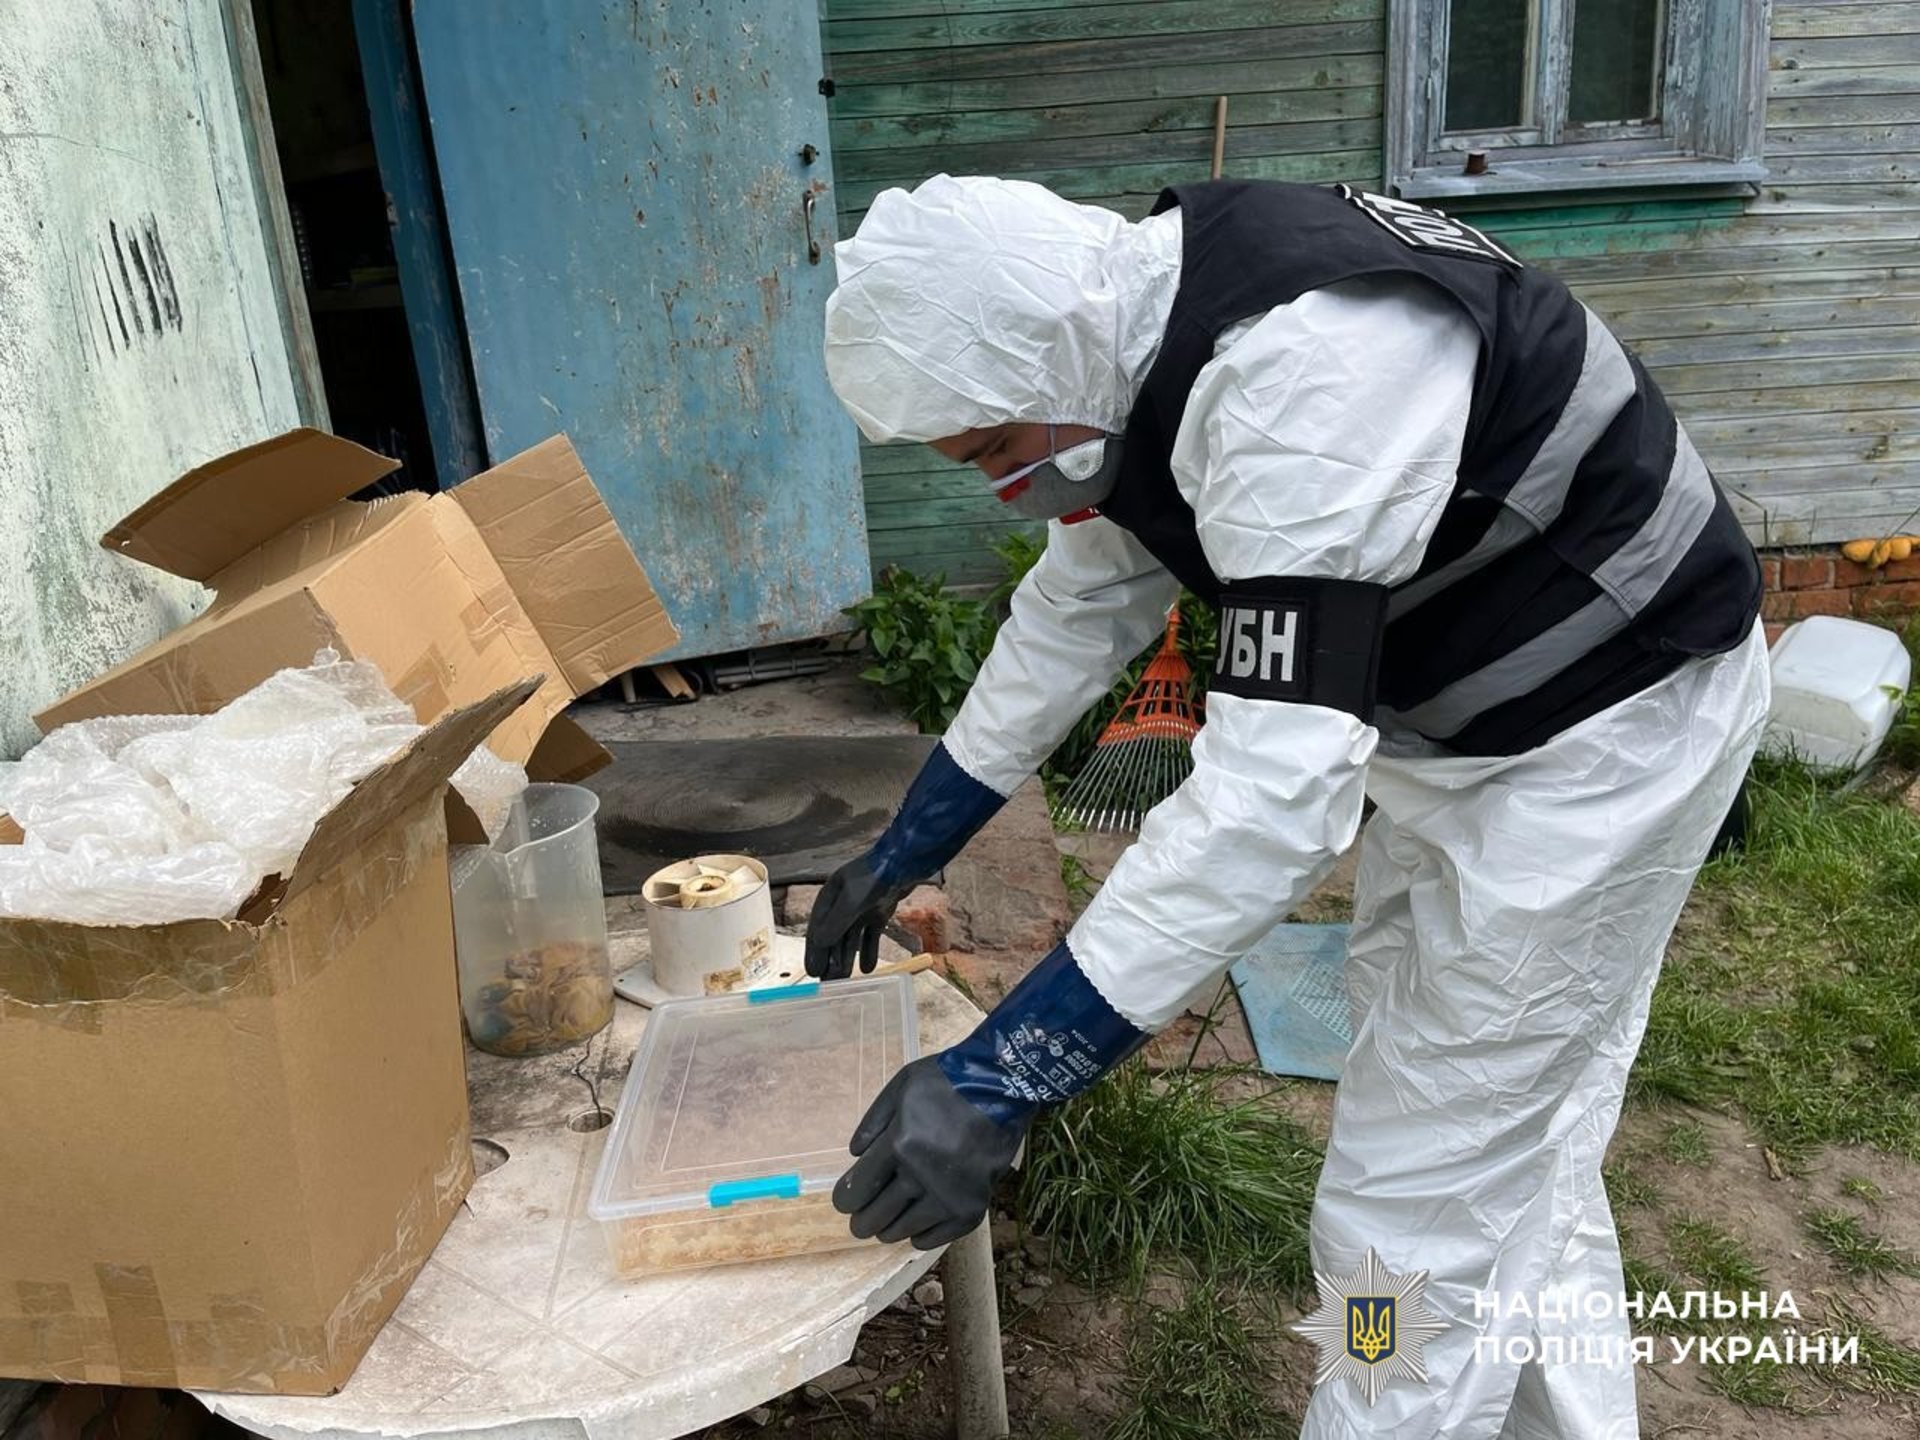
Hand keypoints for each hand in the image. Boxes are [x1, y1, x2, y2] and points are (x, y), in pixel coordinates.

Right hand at [804, 854, 911, 978]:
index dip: (814, 951)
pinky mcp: (878, 912)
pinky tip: (867, 969)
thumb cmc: (874, 877)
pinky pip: (870, 937)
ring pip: (850, 938)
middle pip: (833, 937)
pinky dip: (868, 951)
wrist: (904, 863)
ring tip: (845, 980)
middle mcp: (842, 904)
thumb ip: (836, 923)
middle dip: (830, 959)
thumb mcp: (851, 901)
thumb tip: (819, 944)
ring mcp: (861, 909)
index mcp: (829, 898)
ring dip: (847, 958)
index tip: (813, 972)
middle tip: (828, 983)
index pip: (817, 929)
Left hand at [833, 1055, 1026, 1248]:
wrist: (1001, 1087)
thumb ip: (873, 1121)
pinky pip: (936, 1238)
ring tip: (887, 1226)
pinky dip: (921, 1238)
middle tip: (861, 1222)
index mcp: (899, 1143)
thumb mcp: (900, 1086)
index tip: (845, 1202)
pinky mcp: (972, 1208)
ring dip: (889, 1230)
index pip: (858, 1188)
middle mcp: (920, 1175)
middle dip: (862, 1222)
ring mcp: (948, 1196)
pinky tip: (915, 1231)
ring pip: (904, 1230)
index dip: (845, 1201)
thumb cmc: (946, 1082)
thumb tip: (855, 1155)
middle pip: (876, 1216)